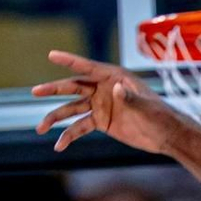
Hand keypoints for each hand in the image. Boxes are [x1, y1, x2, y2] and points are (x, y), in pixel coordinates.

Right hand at [34, 51, 183, 156]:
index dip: (69, 61)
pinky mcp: (101, 122)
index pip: (87, 68)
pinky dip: (69, 136)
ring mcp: (100, 105)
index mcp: (114, 77)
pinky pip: (80, 127)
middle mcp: (103, 88)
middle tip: (35, 91)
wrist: (166, 134)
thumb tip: (117, 89)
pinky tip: (58, 146)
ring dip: (55, 118)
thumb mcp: (145, 106)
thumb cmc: (159, 115)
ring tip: (40, 128)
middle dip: (54, 90)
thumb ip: (130, 97)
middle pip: (73, 88)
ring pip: (72, 110)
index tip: (51, 55)